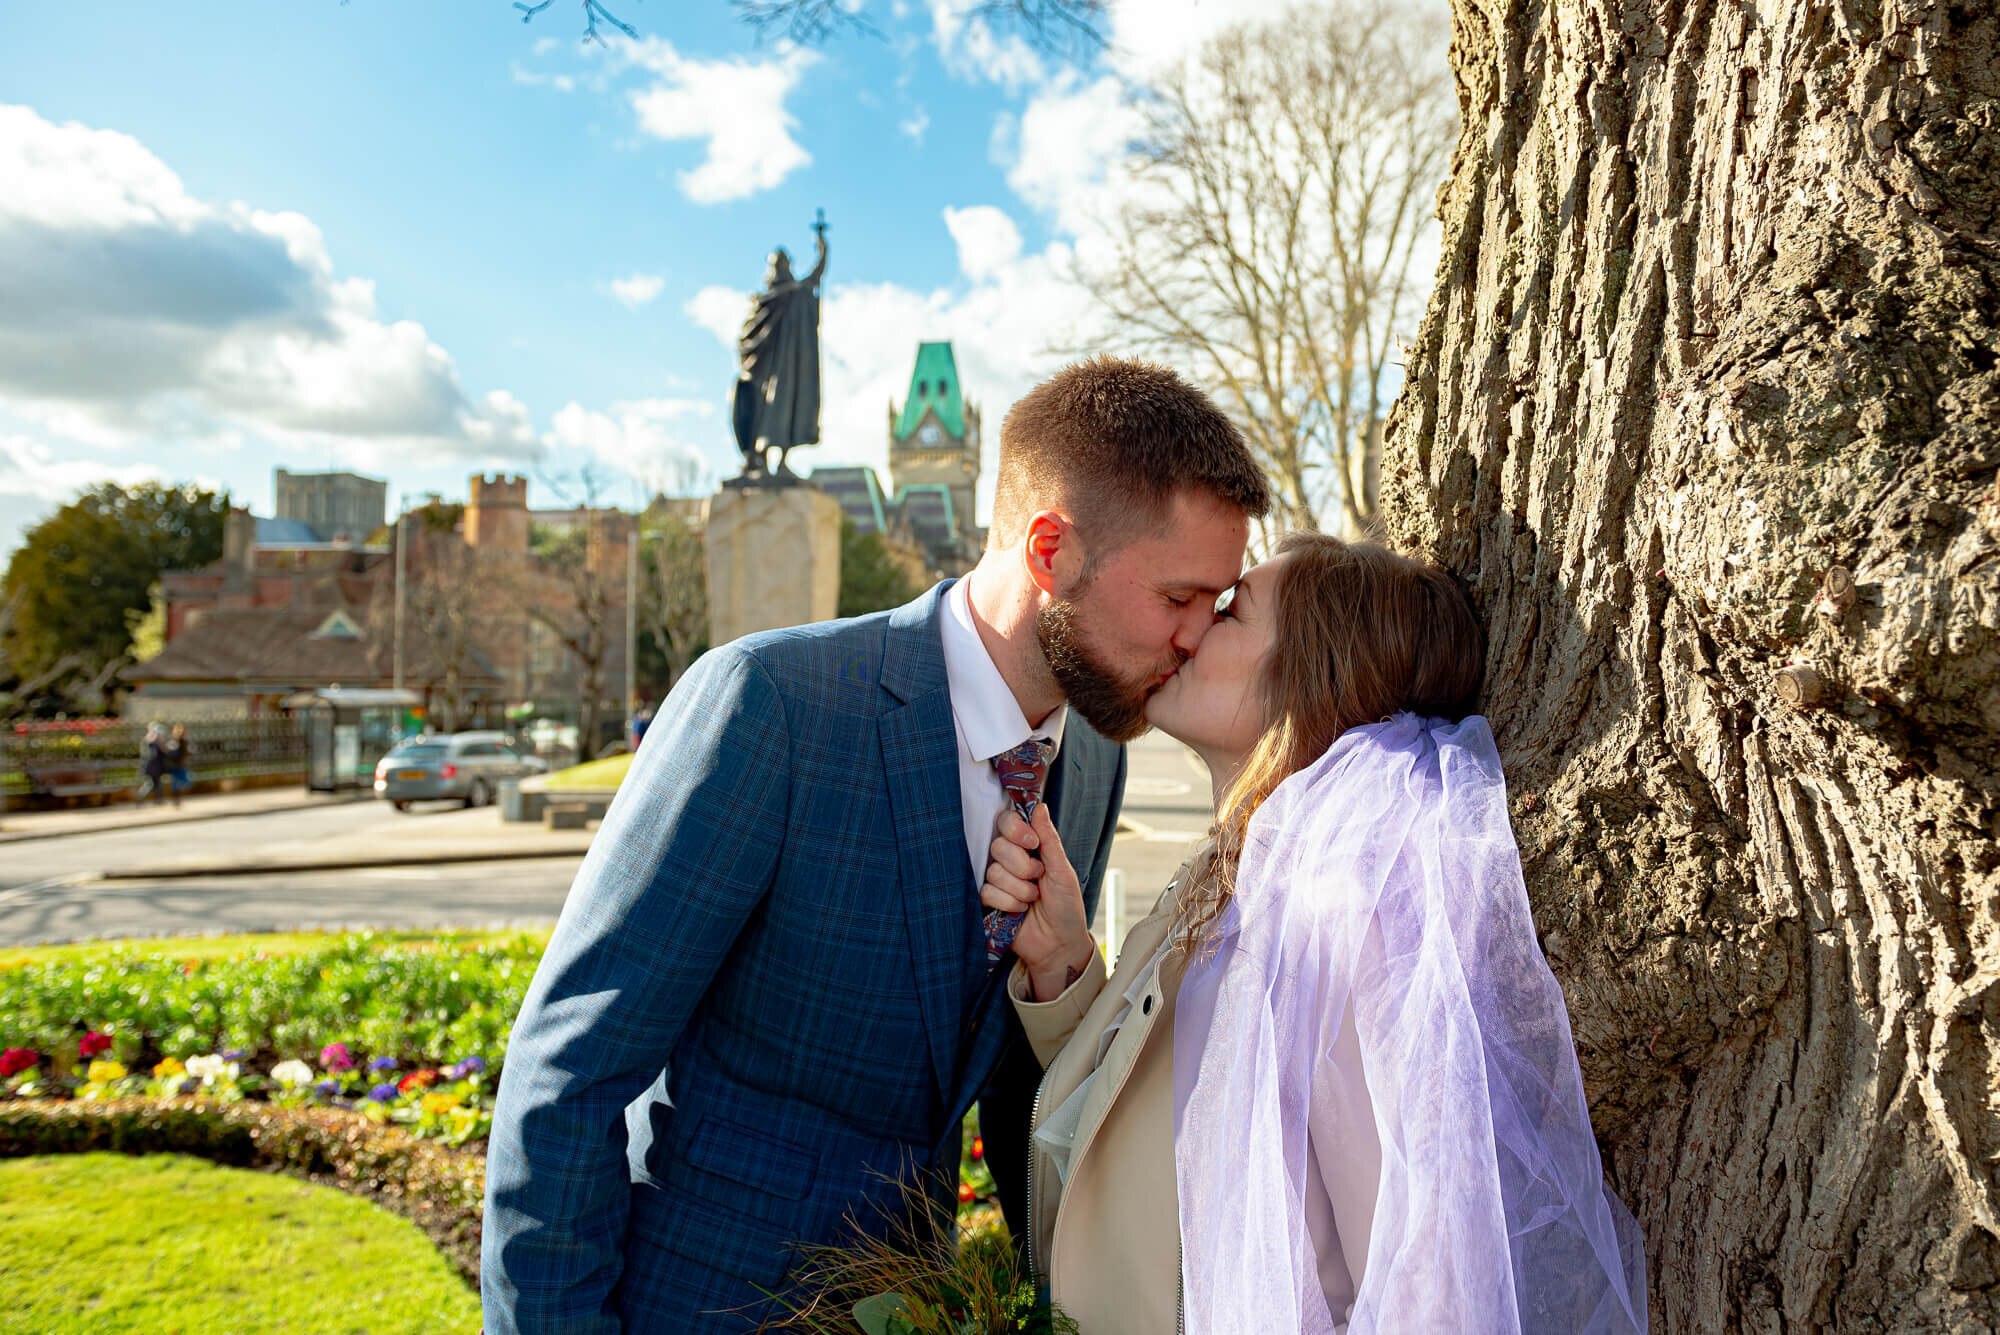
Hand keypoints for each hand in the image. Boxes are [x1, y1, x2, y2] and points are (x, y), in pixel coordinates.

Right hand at [981, 804, 1094, 1000]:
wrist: (1059, 943)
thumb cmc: (1066, 906)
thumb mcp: (1063, 870)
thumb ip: (1049, 839)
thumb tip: (1039, 806)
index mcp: (1028, 847)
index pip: (1007, 822)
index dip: (1015, 830)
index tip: (1031, 842)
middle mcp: (1010, 860)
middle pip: (998, 846)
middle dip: (1022, 866)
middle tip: (1038, 878)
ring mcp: (998, 880)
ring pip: (994, 871)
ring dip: (1019, 889)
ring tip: (1033, 898)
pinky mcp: (988, 901)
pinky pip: (987, 892)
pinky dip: (1008, 903)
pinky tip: (1020, 910)